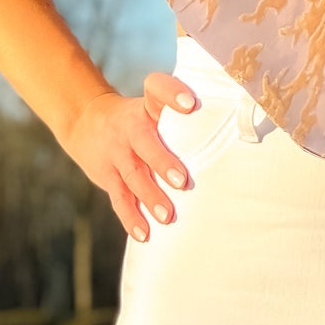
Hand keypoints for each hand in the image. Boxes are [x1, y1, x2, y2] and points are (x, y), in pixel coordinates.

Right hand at [58, 71, 201, 241]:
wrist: (85, 122)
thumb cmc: (138, 122)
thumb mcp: (152, 109)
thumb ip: (182, 122)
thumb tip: (239, 135)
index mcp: (146, 108)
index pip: (156, 90)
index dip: (171, 93)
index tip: (190, 104)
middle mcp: (130, 128)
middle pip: (144, 142)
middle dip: (162, 161)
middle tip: (182, 181)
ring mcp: (117, 153)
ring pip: (133, 175)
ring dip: (150, 196)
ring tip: (167, 215)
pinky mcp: (107, 176)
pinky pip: (119, 199)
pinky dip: (131, 218)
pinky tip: (144, 234)